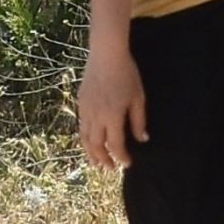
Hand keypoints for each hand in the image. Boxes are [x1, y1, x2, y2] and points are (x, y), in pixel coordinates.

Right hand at [78, 47, 147, 168]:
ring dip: (90, 152)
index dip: (121, 157)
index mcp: (112, 116)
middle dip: (103, 159)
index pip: (116, 144)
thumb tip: (142, 139)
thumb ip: (139, 120)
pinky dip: (85, 138)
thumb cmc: (127, 74)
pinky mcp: (80, 102)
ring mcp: (86, 109)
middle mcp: (96, 116)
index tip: (127, 164)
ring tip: (95, 162)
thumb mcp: (138, 98)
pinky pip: (81, 126)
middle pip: (97, 145)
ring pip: (85, 137)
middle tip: (109, 169)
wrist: (106, 55)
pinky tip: (89, 141)